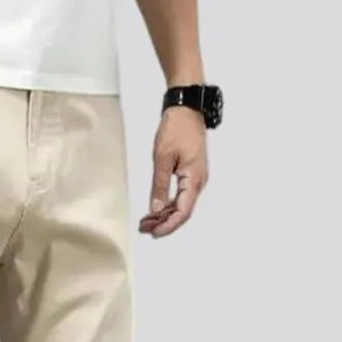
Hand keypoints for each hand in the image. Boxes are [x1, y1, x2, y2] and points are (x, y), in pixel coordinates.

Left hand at [141, 107, 208, 238]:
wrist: (186, 108)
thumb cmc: (176, 128)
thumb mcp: (162, 158)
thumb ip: (159, 186)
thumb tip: (155, 209)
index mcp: (194, 179)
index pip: (183, 212)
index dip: (168, 225)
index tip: (153, 233)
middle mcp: (198, 181)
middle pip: (182, 212)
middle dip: (163, 223)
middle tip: (143, 228)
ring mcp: (196, 178)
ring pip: (181, 205)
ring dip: (164, 215)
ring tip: (145, 221)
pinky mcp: (191, 174)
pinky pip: (180, 195)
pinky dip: (167, 204)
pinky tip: (154, 209)